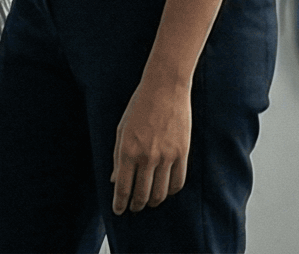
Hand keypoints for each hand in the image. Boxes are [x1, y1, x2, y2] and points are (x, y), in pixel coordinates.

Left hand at [109, 75, 191, 216]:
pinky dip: (171, 191)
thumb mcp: (121, 130)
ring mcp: (166, 156)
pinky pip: (178, 182)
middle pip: (142, 195)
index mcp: (128, 151)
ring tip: (150, 201)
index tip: (119, 211)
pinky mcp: (182, 152)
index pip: (123, 188)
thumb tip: (115, 180)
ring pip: (161, 193)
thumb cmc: (140, 106)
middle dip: (137, 206)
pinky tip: (166, 190)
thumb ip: (118, 158)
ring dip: (154, 201)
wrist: (165, 87)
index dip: (120, 204)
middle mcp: (147, 157)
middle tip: (135, 208)